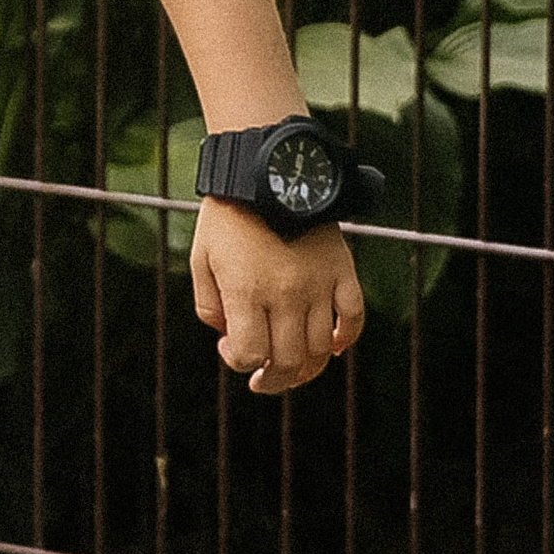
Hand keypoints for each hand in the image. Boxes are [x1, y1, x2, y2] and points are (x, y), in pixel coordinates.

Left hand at [190, 202, 365, 394]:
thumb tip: (228, 337)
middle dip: (273, 379)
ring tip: (292, 368)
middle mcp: (285, 293)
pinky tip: (331, 347)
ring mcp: (318, 284)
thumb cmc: (228, 218)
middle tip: (263, 380)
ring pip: (320, 349)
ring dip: (307, 368)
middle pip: (287, 360)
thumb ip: (209, 305)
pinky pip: (353, 317)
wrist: (268, 173)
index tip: (230, 348)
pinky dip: (345, 338)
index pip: (249, 354)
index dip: (237, 361)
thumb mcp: (201, 259)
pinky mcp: (341, 271)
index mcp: (246, 291)